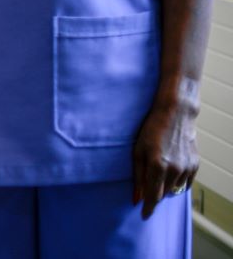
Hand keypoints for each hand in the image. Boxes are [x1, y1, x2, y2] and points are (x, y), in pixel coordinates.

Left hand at [132, 104, 198, 218]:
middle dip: (155, 196)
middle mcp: (174, 170)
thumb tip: (135, 198)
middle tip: (147, 190)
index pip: (153, 196)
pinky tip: (170, 173)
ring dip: (166, 188)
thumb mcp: (137, 151)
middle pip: (163, 194)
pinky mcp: (195, 165)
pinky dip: (177, 183)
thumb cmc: (150, 130)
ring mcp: (187, 168)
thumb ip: (137, 176)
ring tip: (159, 174)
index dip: (148, 207)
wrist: (175, 115)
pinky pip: (185, 183)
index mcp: (157, 165)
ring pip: (175, 189)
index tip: (143, 215)